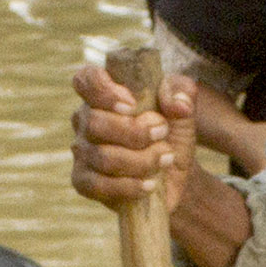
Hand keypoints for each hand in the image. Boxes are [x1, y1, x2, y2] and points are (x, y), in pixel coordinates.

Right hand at [70, 57, 192, 210]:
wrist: (173, 173)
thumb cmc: (170, 133)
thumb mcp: (183, 107)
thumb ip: (182, 93)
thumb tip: (177, 104)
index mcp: (103, 94)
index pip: (85, 80)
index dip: (103, 90)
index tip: (132, 104)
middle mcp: (86, 120)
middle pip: (94, 122)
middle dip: (135, 131)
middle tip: (162, 131)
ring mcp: (82, 152)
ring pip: (102, 157)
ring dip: (141, 160)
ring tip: (165, 158)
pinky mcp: (84, 182)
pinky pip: (98, 185)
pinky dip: (129, 186)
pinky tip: (150, 183)